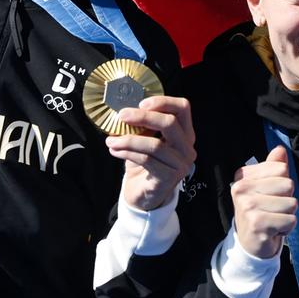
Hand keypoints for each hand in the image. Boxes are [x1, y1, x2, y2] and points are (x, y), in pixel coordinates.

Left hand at [106, 95, 196, 210]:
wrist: (143, 195)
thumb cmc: (145, 164)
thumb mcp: (146, 140)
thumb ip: (143, 126)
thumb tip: (126, 111)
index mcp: (185, 133)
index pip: (183, 108)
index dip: (163, 101)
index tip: (141, 103)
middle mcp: (187, 148)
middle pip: (170, 123)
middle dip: (143, 117)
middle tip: (121, 116)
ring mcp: (180, 164)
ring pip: (155, 145)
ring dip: (128, 140)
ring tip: (111, 140)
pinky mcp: (169, 178)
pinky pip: (146, 160)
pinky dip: (127, 153)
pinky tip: (115, 151)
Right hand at [230, 145, 297, 260]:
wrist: (250, 244)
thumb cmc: (260, 212)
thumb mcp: (265, 186)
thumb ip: (273, 167)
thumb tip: (280, 150)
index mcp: (243, 176)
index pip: (282, 168)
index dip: (282, 183)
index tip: (269, 195)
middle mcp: (241, 189)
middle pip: (288, 184)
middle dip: (286, 199)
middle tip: (271, 210)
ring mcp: (248, 206)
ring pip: (291, 203)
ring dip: (287, 215)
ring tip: (272, 220)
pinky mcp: (257, 224)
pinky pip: (291, 220)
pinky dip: (287, 228)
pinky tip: (273, 230)